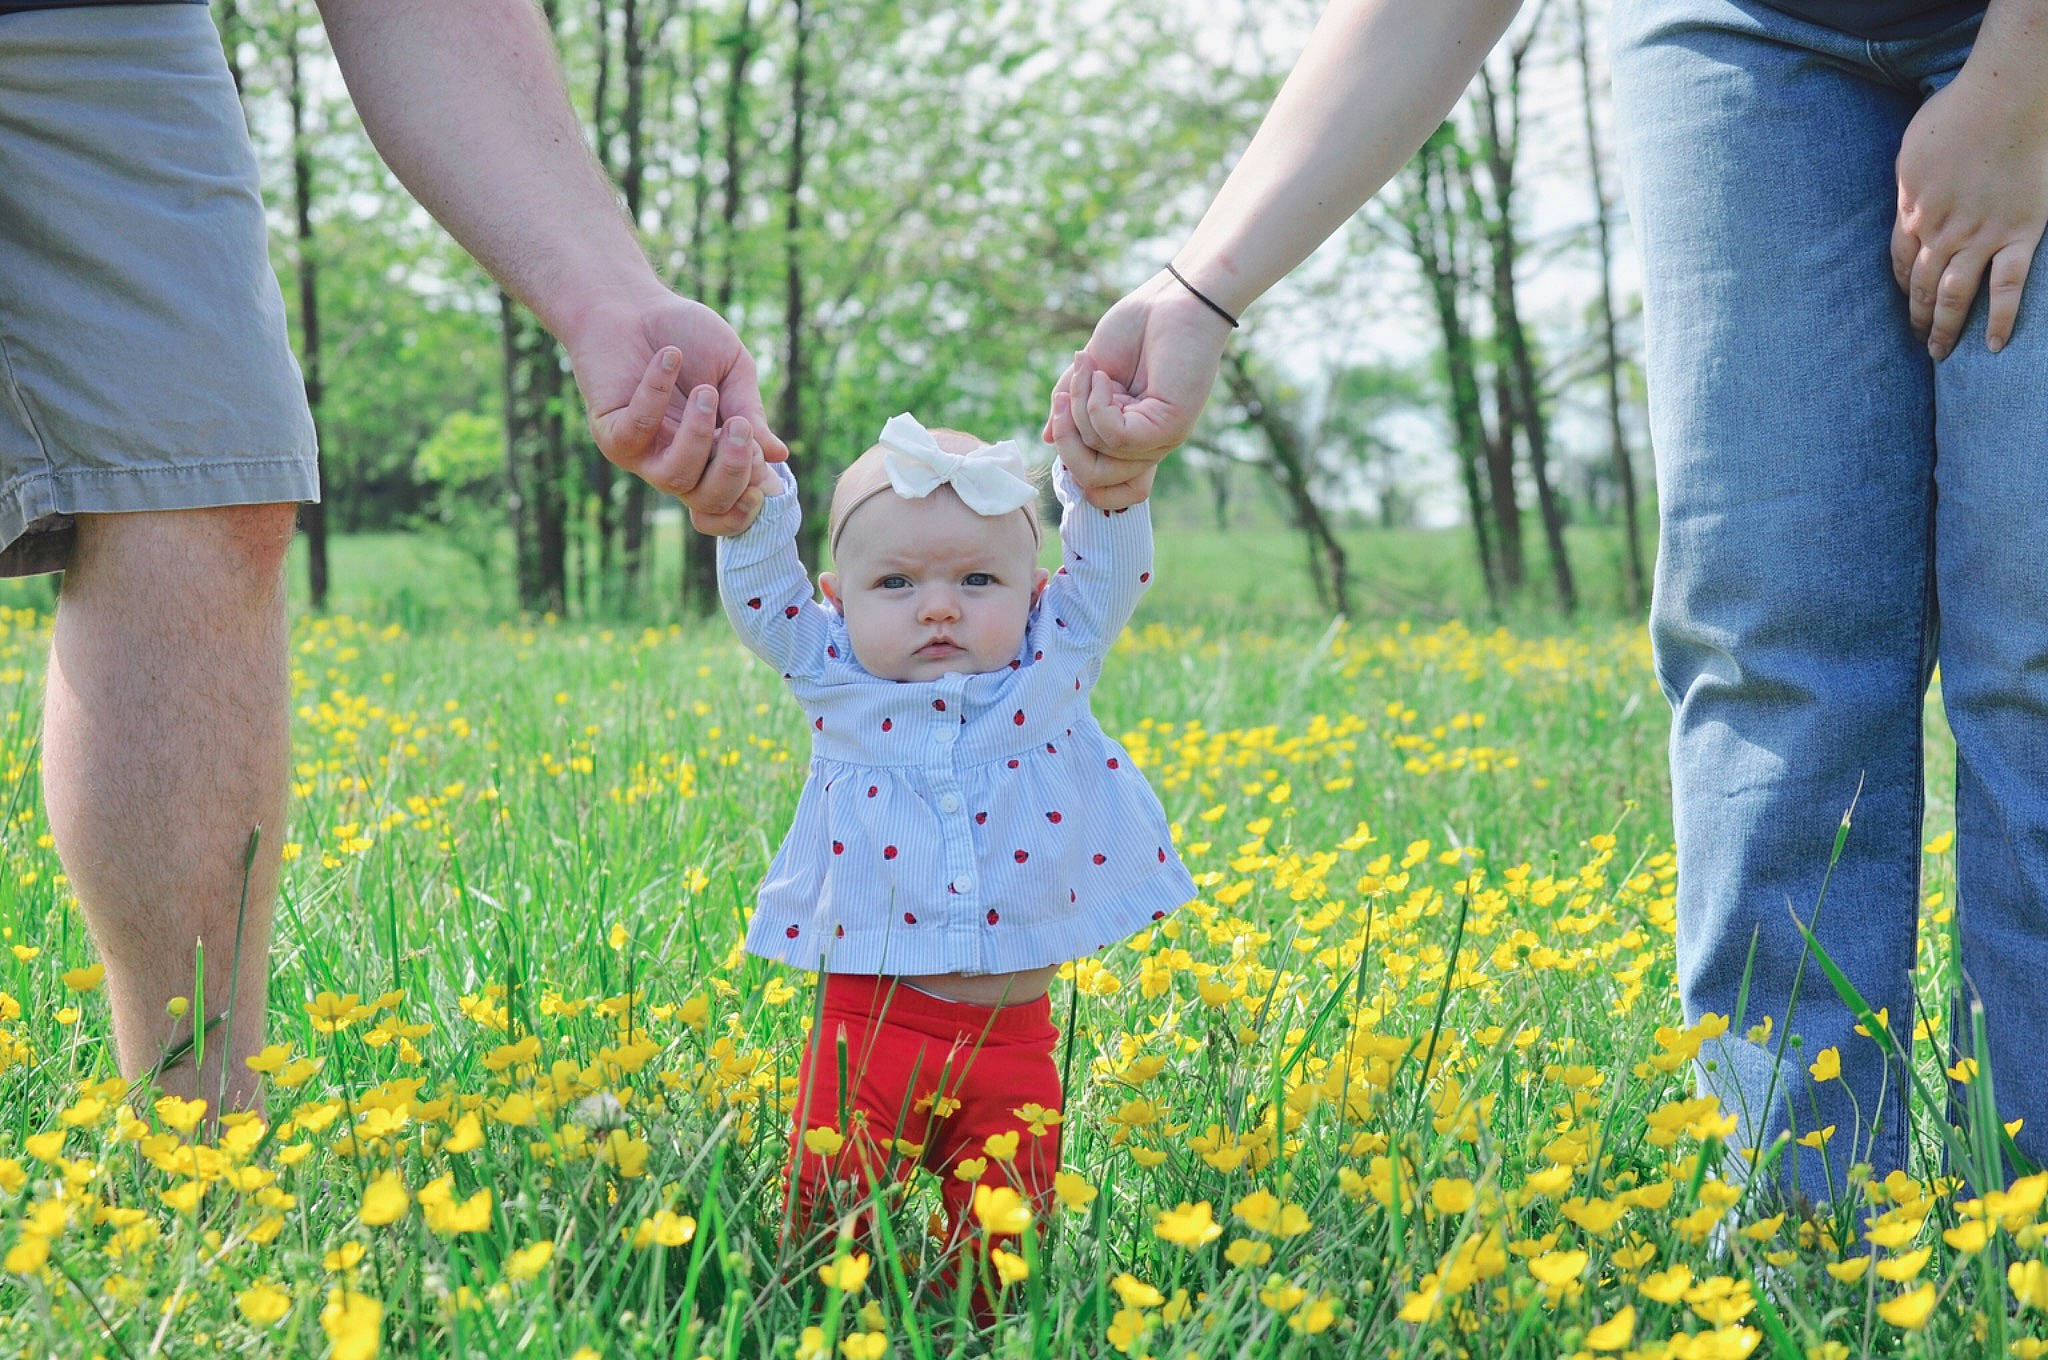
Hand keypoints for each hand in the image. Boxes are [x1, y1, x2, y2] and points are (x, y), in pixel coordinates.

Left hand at [564, 288, 791, 530]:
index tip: (761, 457)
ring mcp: (643, 454)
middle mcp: (678, 463)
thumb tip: (778, 456)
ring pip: (675, 478)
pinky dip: (656, 395)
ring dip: (698, 437)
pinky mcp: (611, 434)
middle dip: (733, 471)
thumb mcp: (733, 370)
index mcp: (712, 456)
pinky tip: (669, 356)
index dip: (751, 494)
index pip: (732, 506)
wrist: (631, 304)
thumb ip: (751, 412)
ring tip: (706, 391)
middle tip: (739, 427)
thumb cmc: (687, 337)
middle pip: (709, 503)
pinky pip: (639, 431)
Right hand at [1042, 271, 1233, 507]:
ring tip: (1090, 370)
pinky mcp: (1170, 427)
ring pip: (1100, 459)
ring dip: (1080, 410)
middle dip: (1066, 441)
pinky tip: (1105, 376)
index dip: (1071, 466)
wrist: (1173, 299)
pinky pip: (1116, 437)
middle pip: (1093, 481)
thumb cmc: (1136, 328)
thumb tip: (1048, 440)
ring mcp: (1161, 441)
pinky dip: (1097, 405)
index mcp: (1131, 438)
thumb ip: (1071, 407)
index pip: (1103, 488)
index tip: (1061, 416)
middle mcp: (1148, 447)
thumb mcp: (1089, 374)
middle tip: (1061, 398)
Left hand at [1892, 66, 2047, 358]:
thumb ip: (1912, 181)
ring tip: (1941, 353)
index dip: (1902, 284)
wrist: (2005, 97)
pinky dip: (1999, 320)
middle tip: (1918, 340)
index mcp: (1912, 209)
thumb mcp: (1913, 149)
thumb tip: (1912, 195)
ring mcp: (1979, 237)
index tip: (1906, 298)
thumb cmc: (1959, 111)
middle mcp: (1940, 231)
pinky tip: (1993, 347)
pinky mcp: (2019, 234)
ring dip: (1944, 328)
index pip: (1900, 260)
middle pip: (1921, 285)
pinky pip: (2007, 288)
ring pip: (1954, 295)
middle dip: (1917, 316)